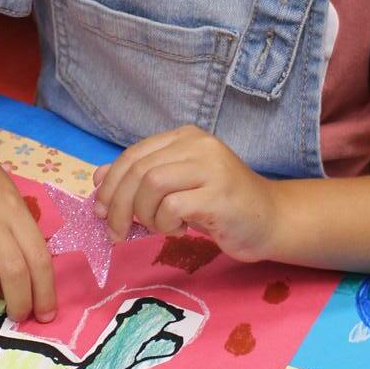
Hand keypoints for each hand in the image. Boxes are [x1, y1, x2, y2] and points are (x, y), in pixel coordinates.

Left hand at [91, 125, 275, 261]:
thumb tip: (98, 180)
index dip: (111, 183)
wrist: (271, 220)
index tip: (101, 210)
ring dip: (144, 214)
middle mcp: (198, 144)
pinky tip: (180, 229)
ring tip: (159, 226)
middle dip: (119, 204)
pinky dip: (165, 223)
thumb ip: (141, 179)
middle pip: (139, 169)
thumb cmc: (220, 205)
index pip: (133, 154)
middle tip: (116, 232)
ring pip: (151, 184)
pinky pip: (172, 207)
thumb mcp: (176, 187)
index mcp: (185, 137)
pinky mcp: (219, 194)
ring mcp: (211, 167)